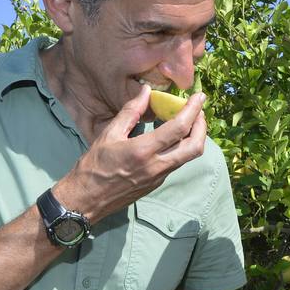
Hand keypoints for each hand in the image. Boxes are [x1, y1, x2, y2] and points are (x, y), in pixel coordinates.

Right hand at [54, 85, 207, 222]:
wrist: (87, 199)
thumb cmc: (94, 166)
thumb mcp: (109, 134)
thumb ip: (131, 112)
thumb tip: (146, 91)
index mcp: (143, 150)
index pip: (179, 128)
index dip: (193, 110)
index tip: (199, 97)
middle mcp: (156, 166)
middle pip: (194, 147)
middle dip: (202, 126)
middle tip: (199, 111)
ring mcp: (159, 177)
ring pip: (188, 156)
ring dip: (194, 138)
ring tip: (188, 121)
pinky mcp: (157, 184)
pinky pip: (176, 163)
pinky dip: (180, 147)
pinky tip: (171, 138)